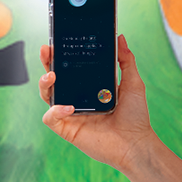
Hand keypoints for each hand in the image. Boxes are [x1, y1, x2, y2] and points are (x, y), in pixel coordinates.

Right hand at [38, 36, 154, 173]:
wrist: (135, 144)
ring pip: (48, 95)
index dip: (62, 55)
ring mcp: (71, 114)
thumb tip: (120, 38)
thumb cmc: (136, 117)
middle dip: (47, 62)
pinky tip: (68, 107)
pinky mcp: (67, 129)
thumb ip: (126, 61)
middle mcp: (77, 98)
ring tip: (52, 75)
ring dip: (45, 83)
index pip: (71, 68)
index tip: (60, 41)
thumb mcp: (133, 83)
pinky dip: (55, 110)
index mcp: (89, 87)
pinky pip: (51, 117)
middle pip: (55, 78)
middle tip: (47, 49)